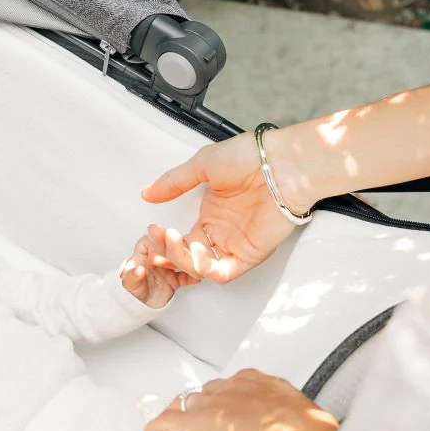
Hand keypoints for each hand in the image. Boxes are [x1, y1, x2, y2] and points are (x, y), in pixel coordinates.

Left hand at [120, 231, 198, 308]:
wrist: (142, 304)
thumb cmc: (134, 289)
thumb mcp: (129, 283)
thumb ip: (131, 275)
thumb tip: (137, 269)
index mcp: (144, 251)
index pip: (152, 240)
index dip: (159, 241)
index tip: (165, 244)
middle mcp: (159, 255)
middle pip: (170, 246)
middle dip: (178, 248)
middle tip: (184, 250)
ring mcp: (169, 265)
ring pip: (180, 259)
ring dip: (188, 261)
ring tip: (194, 263)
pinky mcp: (177, 278)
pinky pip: (186, 276)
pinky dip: (192, 277)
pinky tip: (196, 278)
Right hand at [141, 132, 306, 283]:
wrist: (281, 163)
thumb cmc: (251, 158)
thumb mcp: (202, 165)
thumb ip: (174, 182)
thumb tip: (149, 192)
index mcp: (211, 214)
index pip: (181, 239)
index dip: (163, 241)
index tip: (151, 233)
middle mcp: (222, 231)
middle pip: (186, 256)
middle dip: (166, 253)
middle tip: (155, 243)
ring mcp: (235, 244)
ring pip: (201, 268)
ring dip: (182, 259)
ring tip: (172, 241)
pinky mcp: (249, 254)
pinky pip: (223, 272)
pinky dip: (206, 268)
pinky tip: (196, 252)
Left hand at [143, 369, 338, 430]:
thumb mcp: (304, 419)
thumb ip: (293, 422)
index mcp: (259, 383)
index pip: (234, 385)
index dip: (227, 400)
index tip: (230, 410)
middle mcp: (231, 387)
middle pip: (207, 392)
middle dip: (205, 406)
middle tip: (205, 422)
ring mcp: (211, 403)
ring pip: (186, 403)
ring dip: (183, 415)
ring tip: (177, 427)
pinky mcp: (193, 423)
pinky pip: (166, 421)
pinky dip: (158, 427)